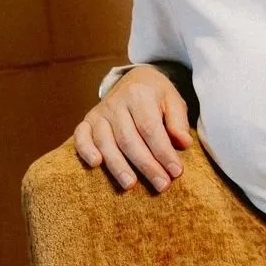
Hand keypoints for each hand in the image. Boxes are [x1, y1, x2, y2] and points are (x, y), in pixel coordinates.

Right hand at [72, 66, 194, 192]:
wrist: (134, 80)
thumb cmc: (156, 96)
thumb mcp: (173, 101)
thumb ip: (178, 121)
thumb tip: (184, 143)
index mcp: (139, 94)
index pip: (150, 128)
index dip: (163, 152)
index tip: (176, 172)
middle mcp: (116, 102)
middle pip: (129, 139)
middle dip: (146, 165)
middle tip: (161, 185)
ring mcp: (100, 112)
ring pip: (106, 142)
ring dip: (117, 166)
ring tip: (131, 185)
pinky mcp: (88, 120)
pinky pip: (81, 136)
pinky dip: (85, 150)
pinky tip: (95, 164)